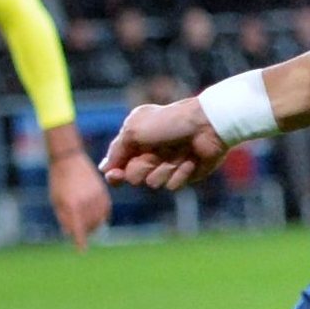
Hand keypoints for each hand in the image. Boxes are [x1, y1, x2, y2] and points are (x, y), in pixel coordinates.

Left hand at [44, 128, 109, 247]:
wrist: (68, 158)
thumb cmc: (58, 180)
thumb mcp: (56, 200)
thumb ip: (64, 218)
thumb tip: (71, 234)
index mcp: (72, 205)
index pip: (78, 229)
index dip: (80, 242)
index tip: (81, 251)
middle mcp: (87, 202)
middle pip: (90, 226)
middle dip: (84, 232)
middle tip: (79, 232)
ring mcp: (96, 196)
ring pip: (99, 219)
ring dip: (93, 225)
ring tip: (86, 224)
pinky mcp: (103, 191)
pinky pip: (106, 210)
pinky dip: (102, 216)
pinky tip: (96, 217)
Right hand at [99, 96, 226, 192]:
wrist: (206, 126)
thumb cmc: (169, 122)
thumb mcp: (135, 129)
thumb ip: (117, 150)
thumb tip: (103, 168)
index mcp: (136, 140)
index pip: (117, 165)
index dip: (115, 173)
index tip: (115, 175)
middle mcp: (149, 154)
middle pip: (133, 177)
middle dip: (142, 168)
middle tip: (155, 155)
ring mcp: (166, 165)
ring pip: (153, 183)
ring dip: (164, 169)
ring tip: (178, 153)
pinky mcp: (183, 175)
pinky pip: (173, 186)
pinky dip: (180, 173)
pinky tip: (190, 160)